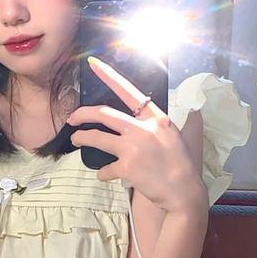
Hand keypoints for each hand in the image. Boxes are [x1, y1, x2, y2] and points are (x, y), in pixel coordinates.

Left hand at [67, 56, 205, 213]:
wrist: (184, 193)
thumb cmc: (181, 163)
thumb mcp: (175, 134)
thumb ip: (158, 122)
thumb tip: (158, 110)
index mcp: (155, 117)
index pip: (128, 91)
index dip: (108, 76)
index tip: (92, 64)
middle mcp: (143, 128)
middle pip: (103, 113)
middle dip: (82, 114)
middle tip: (72, 118)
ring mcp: (133, 148)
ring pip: (96, 138)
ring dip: (82, 138)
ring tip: (77, 140)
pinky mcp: (126, 167)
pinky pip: (105, 168)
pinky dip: (103, 173)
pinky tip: (105, 175)